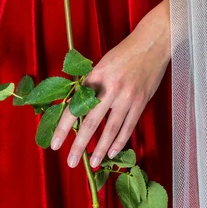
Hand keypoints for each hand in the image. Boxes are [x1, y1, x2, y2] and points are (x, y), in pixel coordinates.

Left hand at [50, 0, 170, 167]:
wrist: (151, 44)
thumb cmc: (123, 53)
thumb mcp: (101, 65)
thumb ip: (90, 85)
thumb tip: (75, 107)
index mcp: (95, 77)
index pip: (75, 107)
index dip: (63, 127)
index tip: (55, 144)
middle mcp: (110, 88)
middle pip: (91, 123)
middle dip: (79, 145)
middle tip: (71, 162)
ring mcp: (127, 97)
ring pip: (111, 129)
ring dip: (100, 149)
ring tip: (93, 163)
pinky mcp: (141, 102)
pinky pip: (128, 126)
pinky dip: (120, 141)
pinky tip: (112, 152)